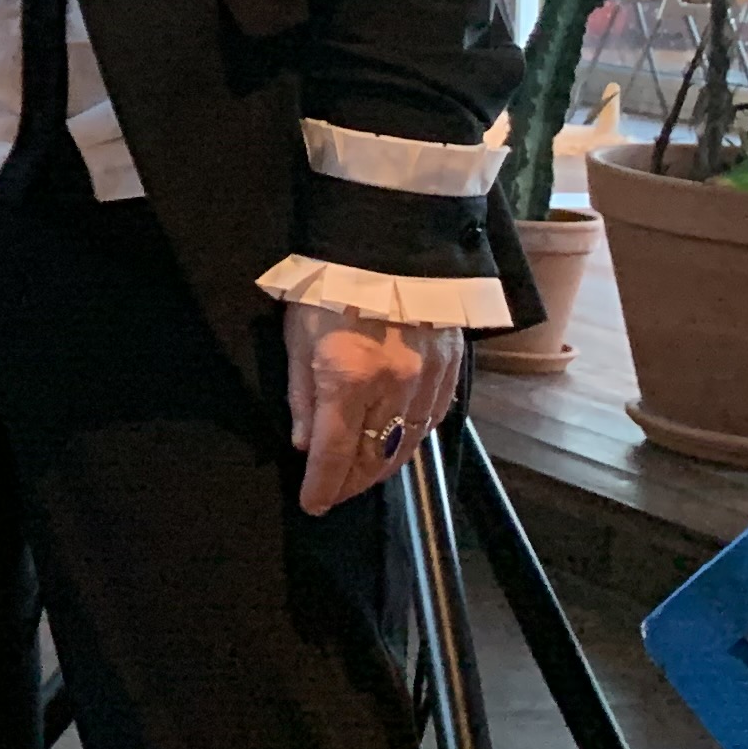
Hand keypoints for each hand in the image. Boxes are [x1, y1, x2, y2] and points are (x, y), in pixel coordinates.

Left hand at [283, 305, 465, 516]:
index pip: (334, 452)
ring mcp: (427, 380)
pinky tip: (394, 446)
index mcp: (347, 377)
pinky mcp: (449, 370)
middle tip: (333, 493)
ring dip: (381, 467)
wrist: (392, 244)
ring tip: (360, 477)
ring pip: (406, 445)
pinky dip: (410, 440)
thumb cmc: (332, 285)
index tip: (313, 504)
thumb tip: (305, 445)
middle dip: (351, 482)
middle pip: (373, 456)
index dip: (322, 486)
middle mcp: (392, 386)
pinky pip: (431, 421)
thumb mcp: (298, 335)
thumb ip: (302, 395)